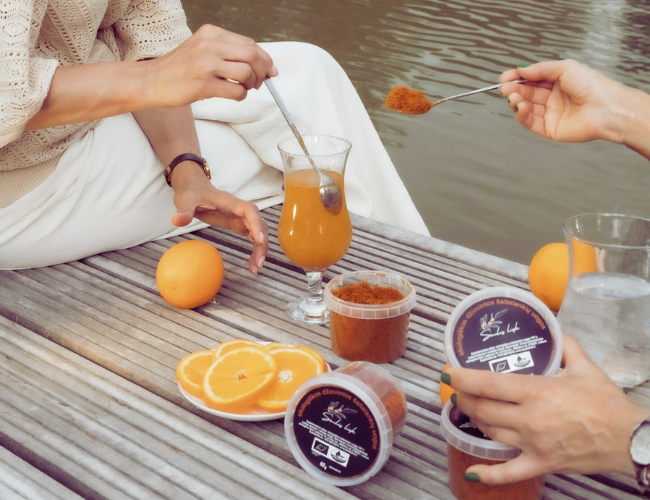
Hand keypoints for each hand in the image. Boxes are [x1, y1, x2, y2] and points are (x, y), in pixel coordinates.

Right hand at [146, 25, 277, 107]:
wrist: (152, 81)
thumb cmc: (179, 68)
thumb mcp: (202, 49)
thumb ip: (228, 52)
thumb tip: (263, 65)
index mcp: (210, 33)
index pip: (249, 43)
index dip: (265, 59)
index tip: (271, 71)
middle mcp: (209, 46)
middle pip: (252, 56)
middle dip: (262, 72)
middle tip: (259, 83)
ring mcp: (206, 65)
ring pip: (246, 73)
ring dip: (251, 85)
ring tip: (243, 89)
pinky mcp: (203, 85)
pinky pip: (236, 92)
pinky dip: (241, 96)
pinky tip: (234, 95)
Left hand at [170, 163, 267, 273]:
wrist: (195, 188)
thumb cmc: (192, 192)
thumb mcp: (185, 200)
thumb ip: (184, 211)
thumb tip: (176, 221)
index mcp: (230, 203)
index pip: (249, 211)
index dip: (256, 224)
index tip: (259, 240)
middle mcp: (240, 210)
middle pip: (259, 225)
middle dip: (262, 244)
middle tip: (258, 264)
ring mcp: (241, 218)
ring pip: (259, 233)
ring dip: (260, 249)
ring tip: (255, 269)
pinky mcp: (239, 224)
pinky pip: (252, 237)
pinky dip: (255, 250)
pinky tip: (252, 264)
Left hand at [444, 335, 649, 483]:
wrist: (629, 439)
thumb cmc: (606, 402)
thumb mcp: (584, 366)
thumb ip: (564, 344)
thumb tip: (551, 326)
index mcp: (536, 392)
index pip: (487, 384)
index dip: (461, 378)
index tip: (447, 371)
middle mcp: (529, 419)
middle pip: (481, 408)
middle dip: (463, 397)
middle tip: (458, 388)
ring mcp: (532, 444)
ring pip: (489, 431)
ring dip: (474, 419)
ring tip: (470, 409)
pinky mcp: (540, 463)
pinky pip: (508, 472)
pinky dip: (488, 473)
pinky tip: (471, 471)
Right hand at [499, 60, 632, 143]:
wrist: (605, 108)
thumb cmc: (592, 86)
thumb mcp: (565, 68)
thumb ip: (540, 69)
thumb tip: (521, 70)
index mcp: (557, 83)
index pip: (532, 80)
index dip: (517, 78)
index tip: (504, 77)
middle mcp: (553, 99)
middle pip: (527, 94)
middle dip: (514, 90)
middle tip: (504, 88)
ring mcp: (551, 114)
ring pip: (527, 108)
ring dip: (516, 102)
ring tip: (512, 97)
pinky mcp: (549, 129)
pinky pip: (531, 123)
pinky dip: (522, 115)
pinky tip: (520, 106)